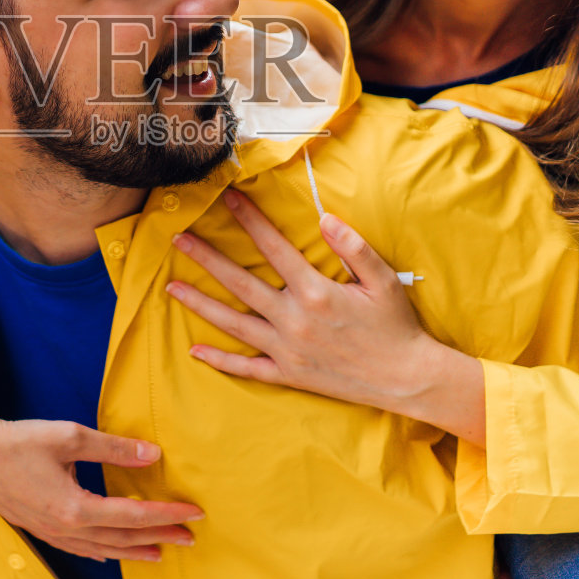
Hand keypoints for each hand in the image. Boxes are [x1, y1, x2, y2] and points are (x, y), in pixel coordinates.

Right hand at [0, 414, 203, 562]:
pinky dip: (104, 550)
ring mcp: (51, 532)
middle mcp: (65, 528)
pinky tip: (111, 550)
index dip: (167, 515)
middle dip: (159, 537)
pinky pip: (80, 548)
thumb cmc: (17, 440)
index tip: (193, 513)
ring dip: (134, 549)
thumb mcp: (70, 436)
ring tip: (159, 551)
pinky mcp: (39, 528)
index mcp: (76, 507)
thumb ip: (114, 448)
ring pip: (102, 548)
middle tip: (189, 538)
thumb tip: (152, 455)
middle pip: (123, 538)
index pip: (134, 515)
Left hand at [166, 190, 485, 442]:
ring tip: (171, 287)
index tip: (227, 199)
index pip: (273, 248)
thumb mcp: (383, 280)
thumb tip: (324, 218)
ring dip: (200, 304)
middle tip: (178, 239)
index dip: (249, 220)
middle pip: (240, 283)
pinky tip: (195, 350)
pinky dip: (220, 361)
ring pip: (234, 324)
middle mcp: (294, 320)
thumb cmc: (396, 326)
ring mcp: (288, 350)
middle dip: (206, 258)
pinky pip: (247, 368)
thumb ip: (354, 247)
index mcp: (316, 292)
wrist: (407, 380)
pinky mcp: (290, 376)